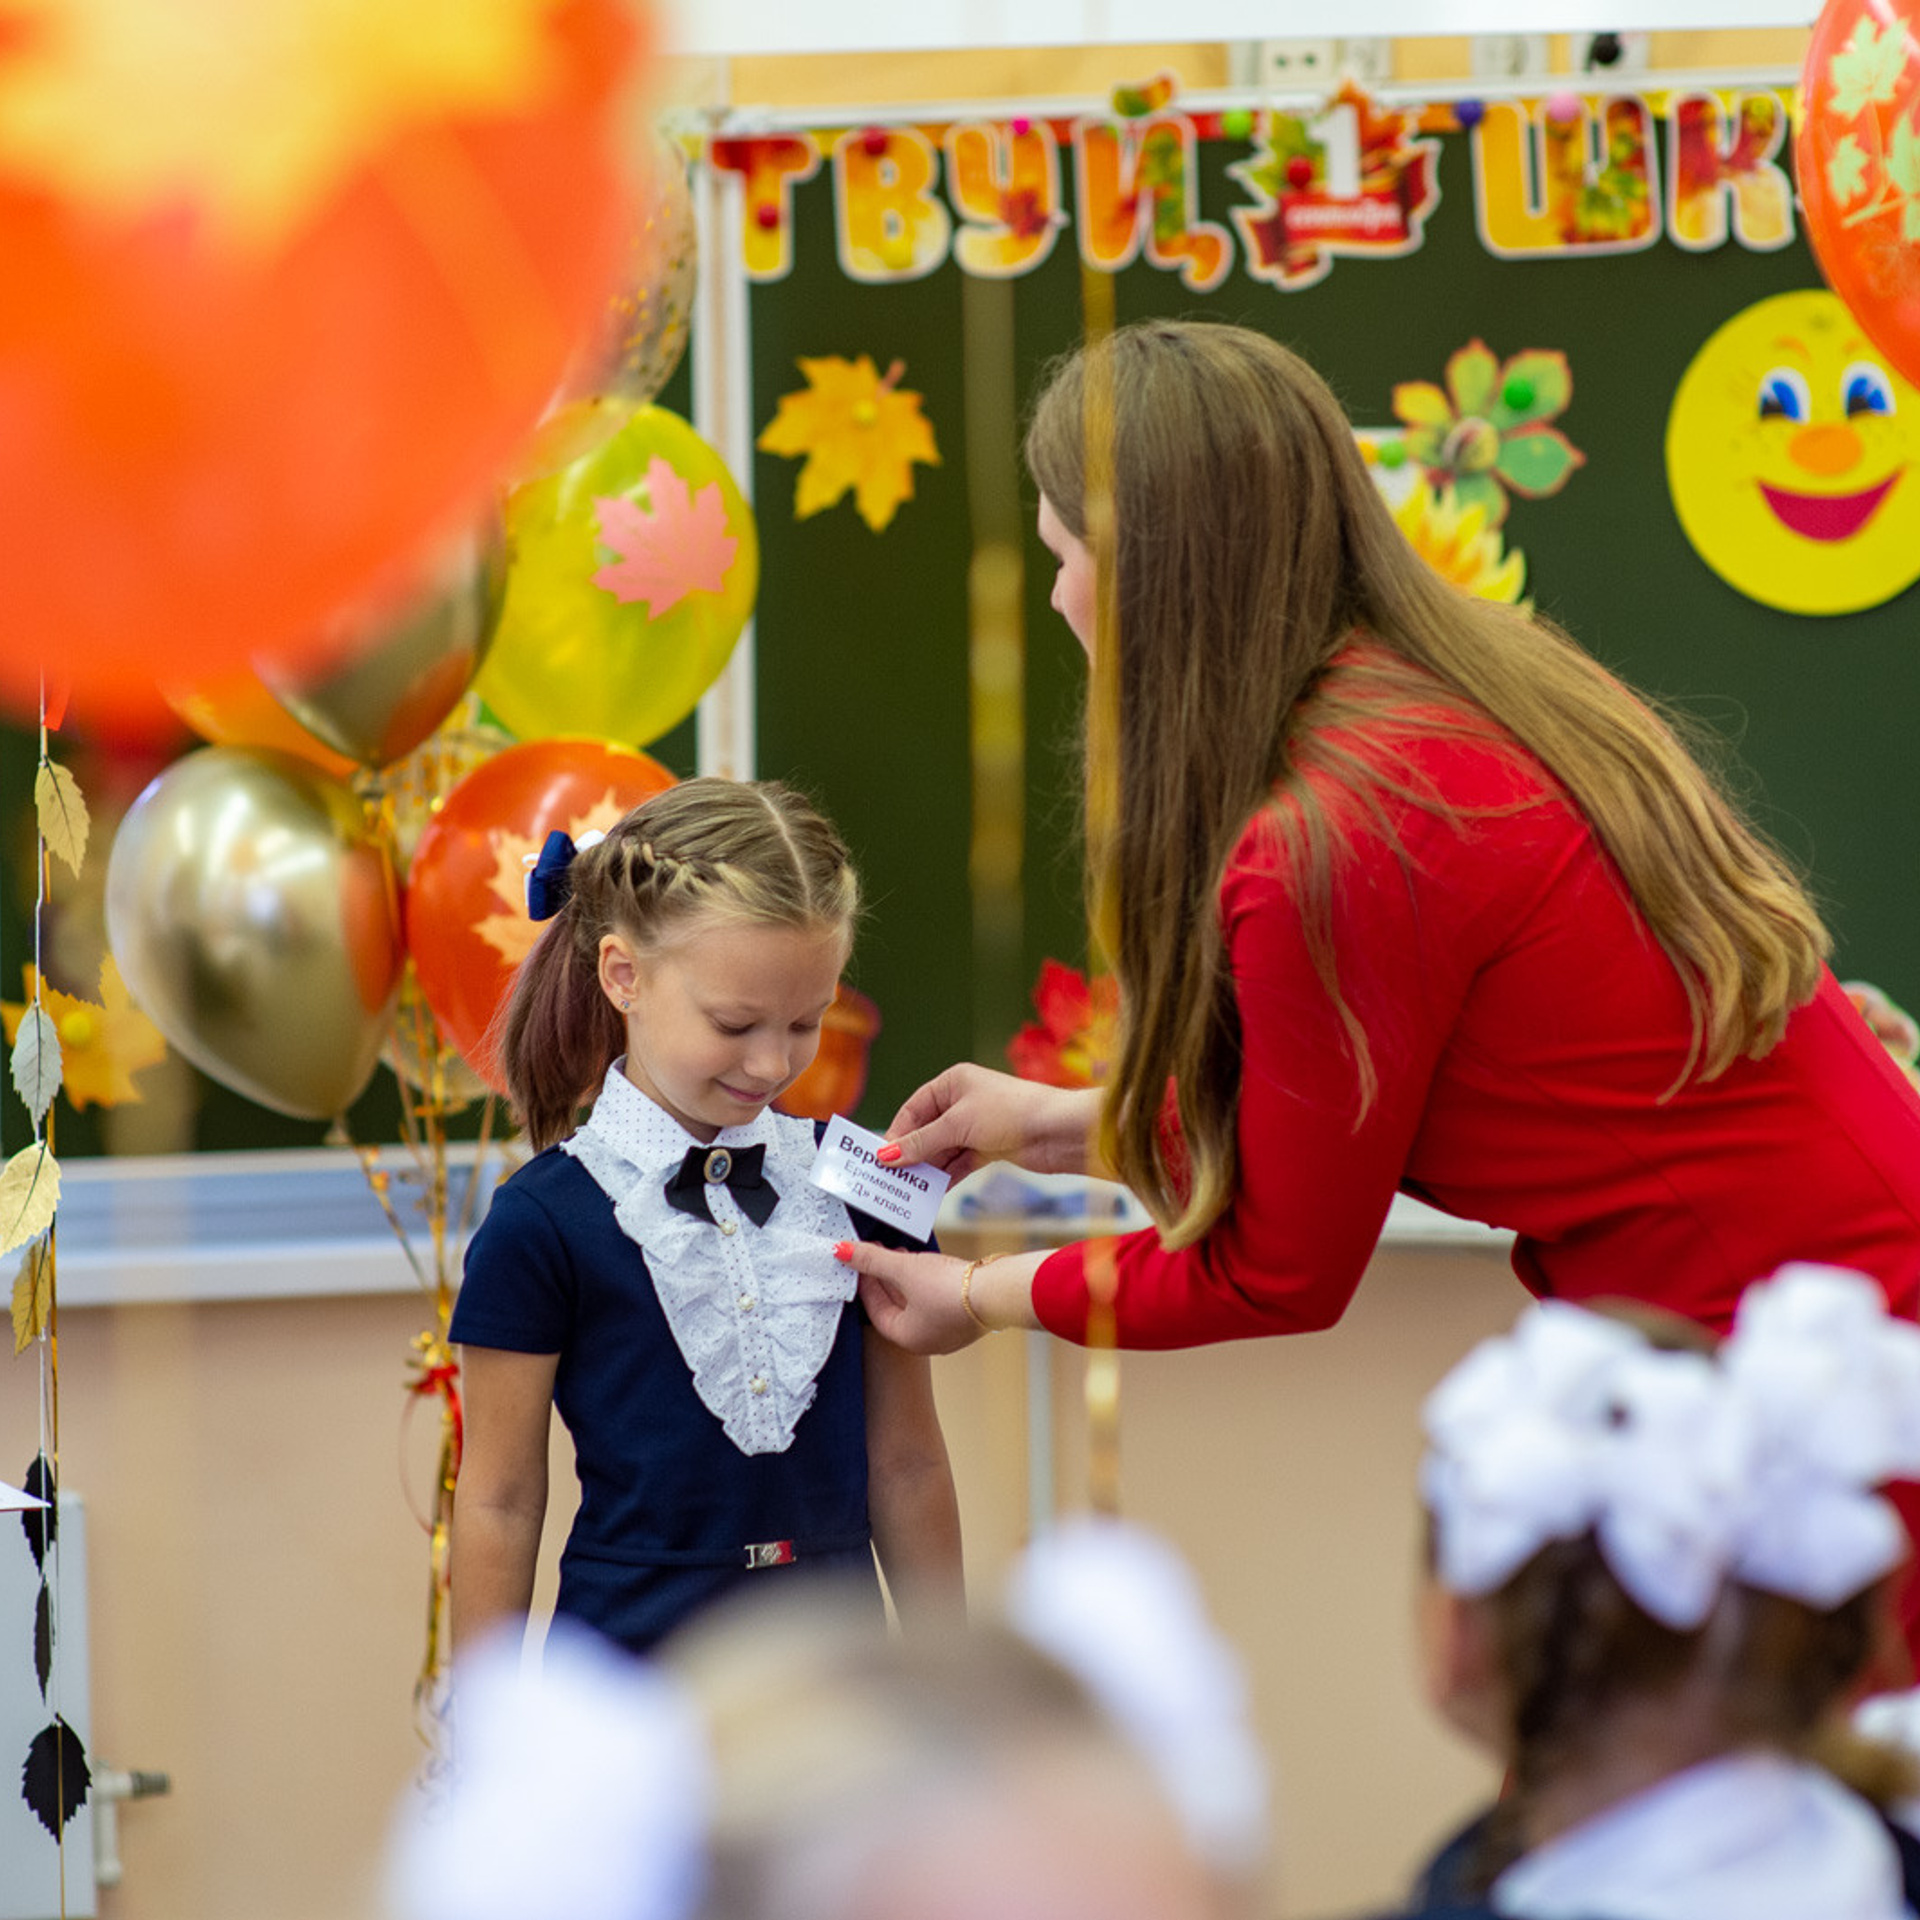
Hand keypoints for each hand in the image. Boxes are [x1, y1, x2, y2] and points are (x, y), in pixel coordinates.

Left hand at [840, 1241, 1041, 1353]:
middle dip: (886, 1279)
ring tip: (900, 1253)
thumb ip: (871, 1260)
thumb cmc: (949, 1290)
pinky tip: (927, 1263)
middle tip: (877, 1254)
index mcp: (908, 1338)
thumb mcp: (904, 1269)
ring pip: (918, 1302)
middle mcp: (928, 1340)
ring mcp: (950, 1330)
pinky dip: (927, 1282)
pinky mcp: (967, 1316)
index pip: (876, 1311)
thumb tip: (840, 1251)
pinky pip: (938, 1300)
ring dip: (906, 1278)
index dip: (866, 1284)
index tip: (860, 1262)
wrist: (998, 1292)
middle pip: (896, 1307)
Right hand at [880, 1064, 1103, 1181]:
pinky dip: (948, 1176)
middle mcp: (963, 1101)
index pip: (914, 1108)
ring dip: (929, 1168)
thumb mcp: (957, 1126)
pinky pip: (960, 1162)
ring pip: (943, 1149)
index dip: (898, 1133)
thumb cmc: (1010, 1113)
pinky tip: (933, 1192)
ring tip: (908, 1190)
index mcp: (953, 1082)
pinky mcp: (990, 1146)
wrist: (1058, 1131)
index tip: (882, 1159)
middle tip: (891, 1179)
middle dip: (911, 1154)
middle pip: (927, 1130)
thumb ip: (921, 1142)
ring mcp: (977, 1125)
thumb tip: (887, 1155)